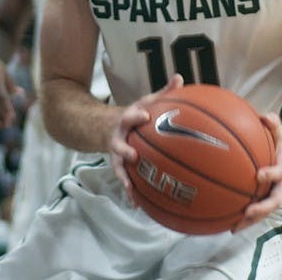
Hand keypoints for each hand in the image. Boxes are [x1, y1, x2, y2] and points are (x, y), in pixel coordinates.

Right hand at [109, 74, 183, 204]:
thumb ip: (163, 92)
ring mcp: (116, 149)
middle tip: (133, 155)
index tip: (145, 116)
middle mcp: (119, 133)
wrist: (101, 125)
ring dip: (123, 175)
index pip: (131, 114)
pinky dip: (129, 190)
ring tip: (130, 187)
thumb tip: (180, 77)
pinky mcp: (116, 163)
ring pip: (118, 162)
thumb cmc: (134, 114)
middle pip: (119, 140)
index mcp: (129, 117)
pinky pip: (122, 177)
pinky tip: (136, 204)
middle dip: (124, 147)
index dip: (137, 115)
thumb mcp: (145, 102)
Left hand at [233, 113, 281, 231]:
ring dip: (249, 221)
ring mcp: (272, 196)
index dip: (271, 175)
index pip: (280, 173)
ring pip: (263, 212)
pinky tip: (224, 223)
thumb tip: (266, 116)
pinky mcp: (263, 200)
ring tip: (233, 227)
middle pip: (274, 202)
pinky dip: (240, 218)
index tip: (259, 174)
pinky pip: (252, 211)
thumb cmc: (277, 143)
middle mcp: (280, 186)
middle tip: (247, 212)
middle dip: (261, 209)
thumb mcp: (278, 131)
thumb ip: (273, 123)